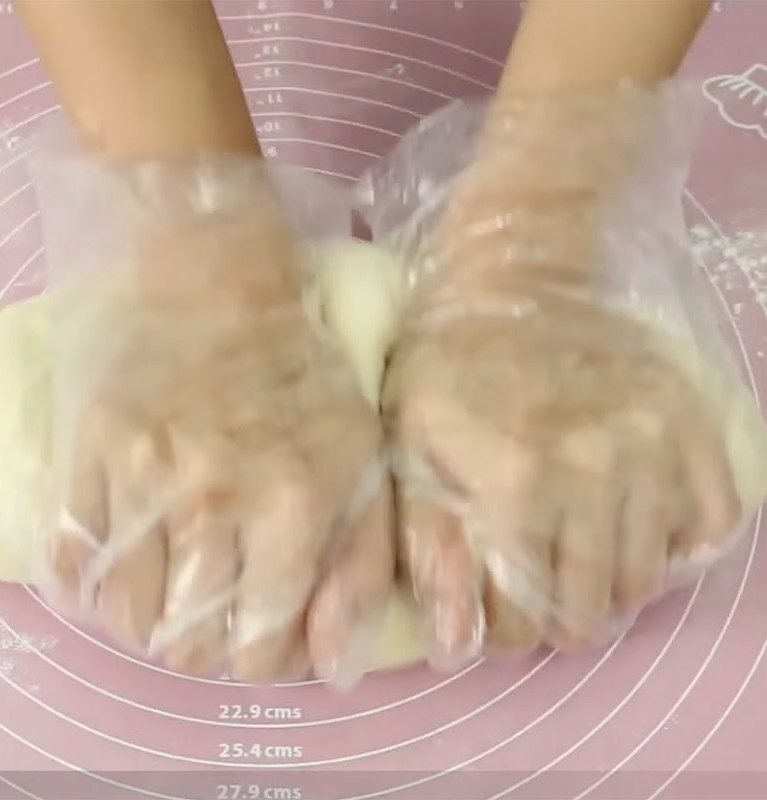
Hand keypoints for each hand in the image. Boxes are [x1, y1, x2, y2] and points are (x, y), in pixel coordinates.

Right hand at [40, 159, 392, 683]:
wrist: (212, 280)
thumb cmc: (299, 373)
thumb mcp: (360, 456)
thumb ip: (359, 563)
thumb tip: (333, 668)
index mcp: (297, 502)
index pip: (264, 648)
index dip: (264, 660)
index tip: (261, 634)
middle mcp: (215, 497)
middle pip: (188, 647)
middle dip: (207, 647)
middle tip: (216, 612)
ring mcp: (140, 476)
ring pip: (126, 619)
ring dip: (150, 622)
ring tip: (172, 587)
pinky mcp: (85, 454)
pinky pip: (73, 566)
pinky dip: (95, 586)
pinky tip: (127, 561)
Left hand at [383, 88, 741, 661]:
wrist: (521, 274)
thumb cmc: (447, 359)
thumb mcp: (408, 444)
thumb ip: (428, 546)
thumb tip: (454, 649)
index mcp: (514, 483)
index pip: (520, 621)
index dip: (500, 629)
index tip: (491, 606)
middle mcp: (596, 474)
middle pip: (589, 610)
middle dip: (552, 613)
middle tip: (532, 579)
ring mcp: (655, 448)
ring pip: (646, 578)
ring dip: (607, 581)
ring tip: (574, 546)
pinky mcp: (693, 425)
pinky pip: (713, 522)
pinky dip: (678, 540)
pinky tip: (635, 520)